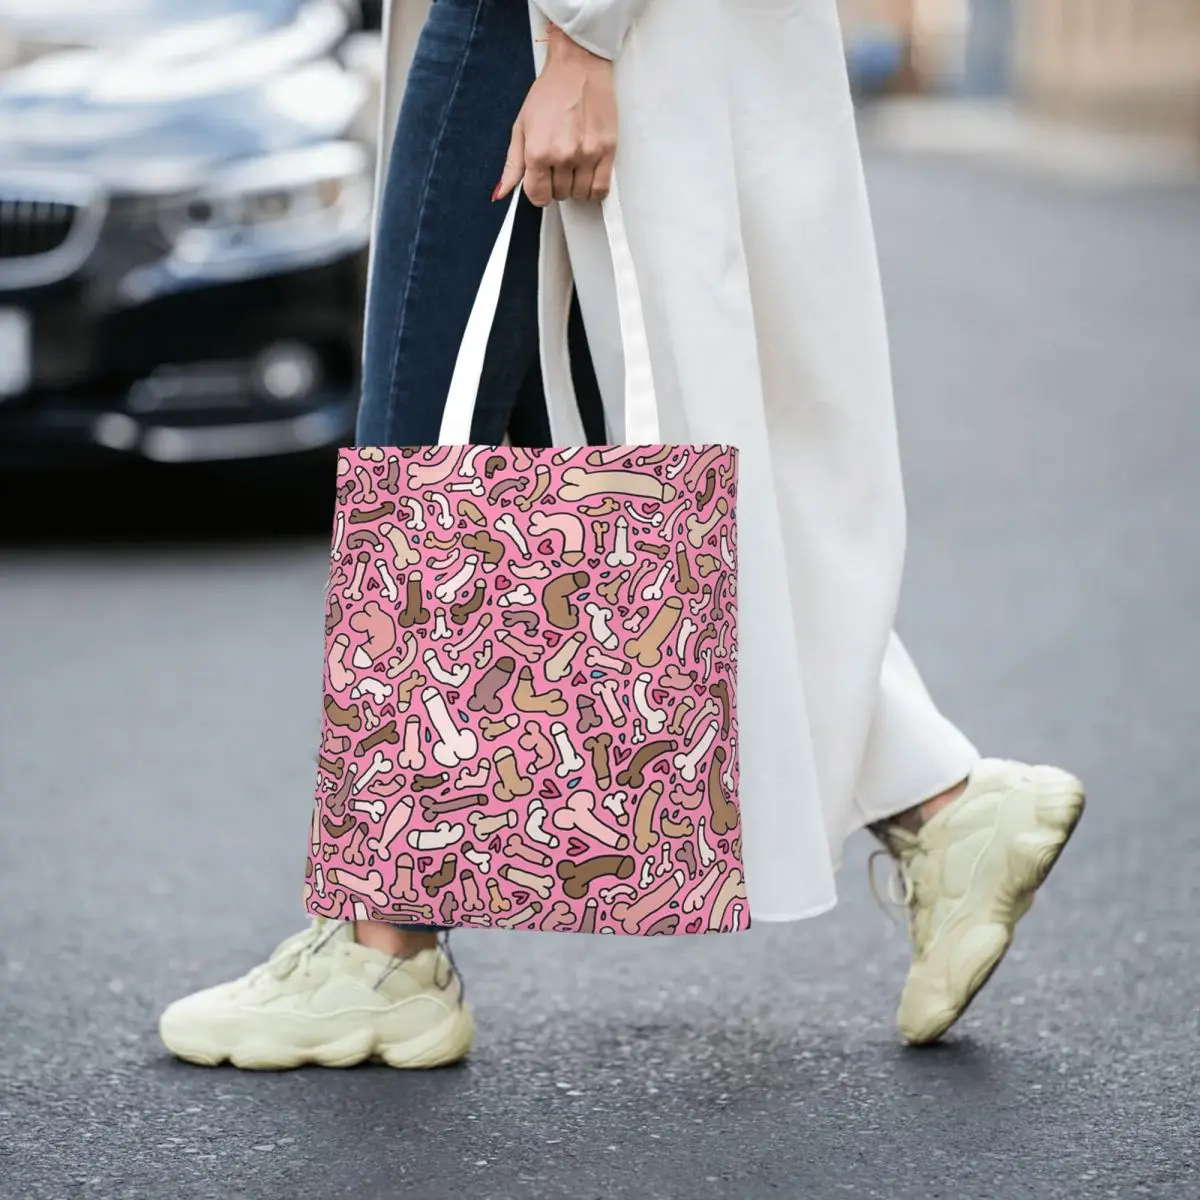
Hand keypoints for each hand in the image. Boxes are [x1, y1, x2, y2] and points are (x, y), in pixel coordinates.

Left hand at [495, 25, 616, 206]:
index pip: (538, 196)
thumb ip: (512, 164)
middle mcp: (562, 155)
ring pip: (580, 194)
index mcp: (538, 150)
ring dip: (575, 186)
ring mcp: (587, 154)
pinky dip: (593, 189)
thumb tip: (501, 193)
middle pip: (559, 194)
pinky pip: (601, 188)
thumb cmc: (550, 92)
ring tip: (573, 167)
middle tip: (558, 165)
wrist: (578, 67)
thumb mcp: (522, 126)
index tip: (542, 184)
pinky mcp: (607, 150)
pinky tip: (588, 175)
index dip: (538, 192)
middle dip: (556, 185)